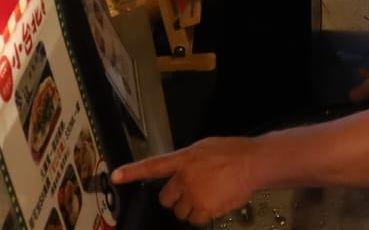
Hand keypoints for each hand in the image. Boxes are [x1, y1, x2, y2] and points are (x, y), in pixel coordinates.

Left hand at [113, 137, 258, 224]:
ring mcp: (193, 194)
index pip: (153, 165)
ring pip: (180, 212)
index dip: (132, 171)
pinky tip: (214, 203)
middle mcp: (184, 177)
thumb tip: (181, 172)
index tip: (115, 176)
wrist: (253, 164)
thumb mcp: (205, 148)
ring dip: (190, 208)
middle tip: (192, 192)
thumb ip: (188, 161)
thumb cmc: (233, 152)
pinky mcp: (204, 209)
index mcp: (183, 159)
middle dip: (176, 198)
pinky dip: (202, 216)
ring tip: (208, 196)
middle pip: (165, 198)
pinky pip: (195, 220)